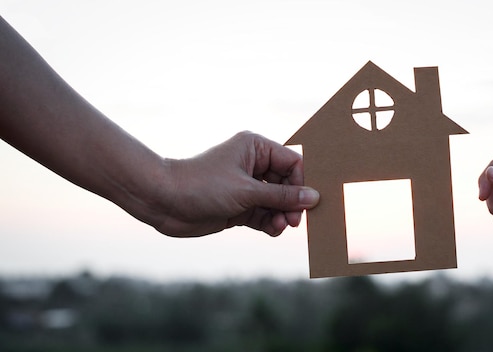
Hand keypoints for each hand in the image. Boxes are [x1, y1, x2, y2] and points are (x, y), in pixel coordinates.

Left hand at [153, 131, 318, 236]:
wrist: (164, 202)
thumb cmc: (203, 186)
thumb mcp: (247, 191)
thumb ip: (282, 196)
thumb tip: (314, 197)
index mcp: (256, 148)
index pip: (292, 163)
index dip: (303, 182)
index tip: (309, 202)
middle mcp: (253, 165)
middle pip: (287, 184)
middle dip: (293, 203)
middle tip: (295, 220)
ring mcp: (246, 187)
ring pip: (277, 202)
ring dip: (282, 215)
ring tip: (281, 226)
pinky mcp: (239, 207)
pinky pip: (264, 215)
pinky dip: (271, 223)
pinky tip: (273, 230)